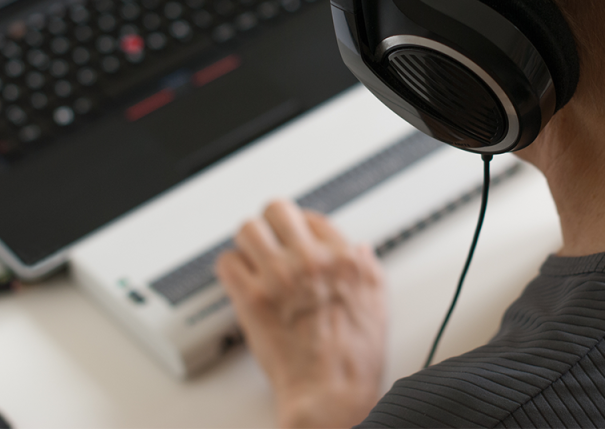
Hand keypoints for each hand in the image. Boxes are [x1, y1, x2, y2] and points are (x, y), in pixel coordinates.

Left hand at [215, 200, 386, 428]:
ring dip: (248, 242)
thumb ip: (367, 269)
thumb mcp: (378, 303)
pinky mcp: (252, 298)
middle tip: (269, 238)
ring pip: (248, 230)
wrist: (330, 393)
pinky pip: (227, 263)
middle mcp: (310, 261)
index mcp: (343, 260)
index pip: (314, 218)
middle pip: (278, 211)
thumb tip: (360, 251)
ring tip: (251, 256)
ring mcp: (278, 277)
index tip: (296, 237)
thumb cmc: (354, 358)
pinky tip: (239, 279)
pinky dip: (231, 269)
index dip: (302, 228)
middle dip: (272, 224)